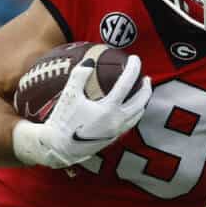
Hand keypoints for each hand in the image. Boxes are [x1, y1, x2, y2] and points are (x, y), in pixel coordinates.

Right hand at [14, 54, 151, 168]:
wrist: (59, 148)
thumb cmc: (62, 120)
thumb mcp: (69, 95)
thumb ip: (80, 75)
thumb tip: (90, 60)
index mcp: (108, 109)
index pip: (126, 83)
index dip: (133, 68)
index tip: (135, 58)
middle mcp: (116, 121)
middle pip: (140, 101)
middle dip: (146, 88)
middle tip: (146, 78)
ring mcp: (116, 131)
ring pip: (137, 115)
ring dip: (142, 102)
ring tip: (141, 93)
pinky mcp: (113, 138)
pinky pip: (130, 124)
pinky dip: (134, 113)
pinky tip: (130, 109)